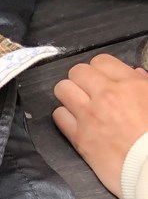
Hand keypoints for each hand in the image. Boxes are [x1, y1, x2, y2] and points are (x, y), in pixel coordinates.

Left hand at [52, 54, 147, 198]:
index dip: (101, 69)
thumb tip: (134, 74)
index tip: (104, 79)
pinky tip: (75, 122)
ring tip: (79, 104)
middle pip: (77, 71)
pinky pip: (58, 115)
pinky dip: (64, 116)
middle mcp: (106, 96)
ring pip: (62, 89)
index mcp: (131, 85)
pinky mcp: (78, 137)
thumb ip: (145, 85)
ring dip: (69, 94)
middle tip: (89, 90)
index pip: (101, 61)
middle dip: (82, 79)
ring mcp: (89, 116)